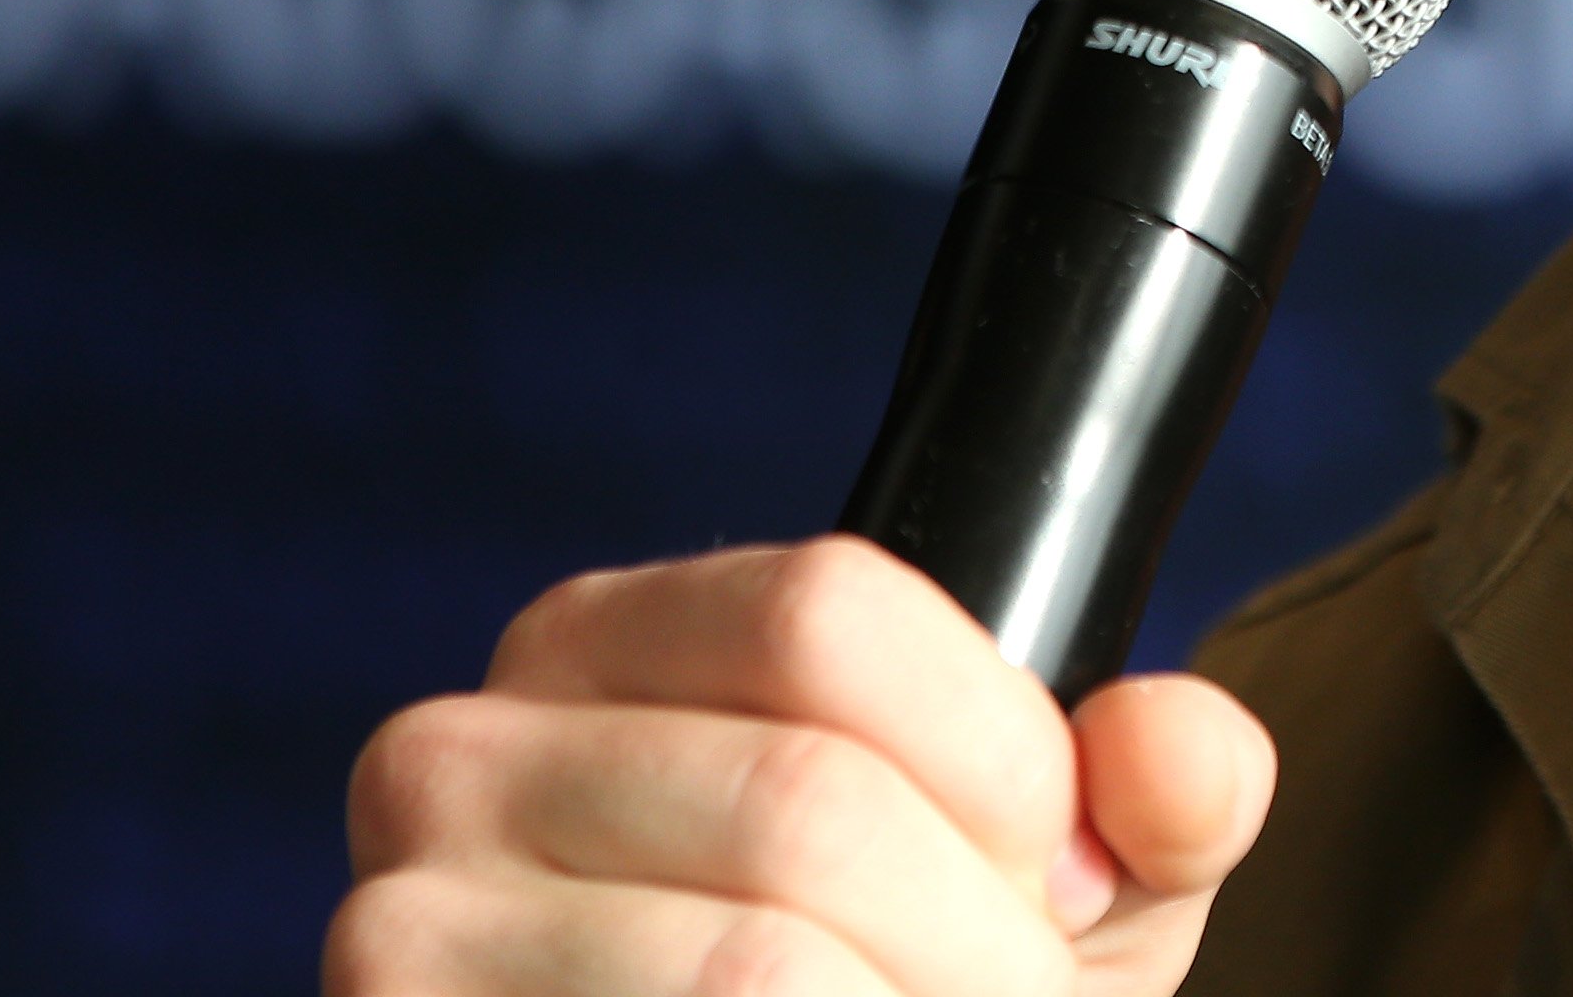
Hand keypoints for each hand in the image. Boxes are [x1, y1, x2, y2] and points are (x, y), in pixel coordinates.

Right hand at [332, 535, 1277, 995]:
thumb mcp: (1047, 904)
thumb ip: (1152, 804)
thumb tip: (1172, 753)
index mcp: (604, 644)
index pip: (829, 611)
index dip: (1003, 764)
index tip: (1053, 882)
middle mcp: (460, 755)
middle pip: (806, 807)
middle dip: (982, 959)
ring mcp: (400, 929)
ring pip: (751, 971)